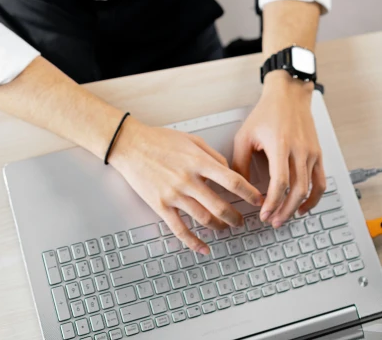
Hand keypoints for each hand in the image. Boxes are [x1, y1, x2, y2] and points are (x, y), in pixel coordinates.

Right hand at [108, 117, 263, 253]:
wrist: (130, 145)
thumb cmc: (159, 140)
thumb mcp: (192, 140)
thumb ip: (212, 155)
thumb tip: (228, 171)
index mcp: (199, 162)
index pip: (232, 181)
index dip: (250, 194)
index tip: (258, 201)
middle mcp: (188, 179)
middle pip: (221, 206)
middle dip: (236, 217)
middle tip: (242, 220)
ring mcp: (174, 194)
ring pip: (204, 219)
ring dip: (219, 227)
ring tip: (225, 228)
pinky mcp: (161, 205)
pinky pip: (180, 230)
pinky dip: (194, 243)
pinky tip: (203, 248)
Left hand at [232, 71, 325, 226]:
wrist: (288, 96)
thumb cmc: (266, 113)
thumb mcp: (245, 134)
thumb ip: (240, 161)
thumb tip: (238, 186)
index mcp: (280, 145)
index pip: (280, 182)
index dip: (272, 202)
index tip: (264, 213)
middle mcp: (299, 150)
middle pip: (296, 190)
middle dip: (284, 210)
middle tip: (273, 221)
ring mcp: (311, 153)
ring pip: (309, 189)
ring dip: (297, 208)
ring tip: (285, 217)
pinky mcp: (317, 154)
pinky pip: (320, 182)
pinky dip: (314, 198)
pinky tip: (303, 207)